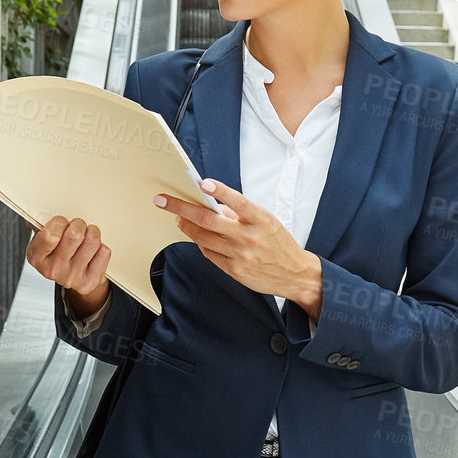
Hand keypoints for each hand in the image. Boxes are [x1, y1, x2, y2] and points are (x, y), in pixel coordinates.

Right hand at [26, 214, 110, 315]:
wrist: (70, 275)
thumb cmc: (56, 250)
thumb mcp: (42, 237)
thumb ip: (41, 223)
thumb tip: (40, 205)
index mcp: (36, 256)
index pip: (51, 234)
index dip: (60, 222)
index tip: (62, 222)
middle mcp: (52, 270)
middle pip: (75, 235)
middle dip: (78, 224)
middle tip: (77, 227)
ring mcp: (71, 278)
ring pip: (92, 241)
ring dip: (92, 233)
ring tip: (87, 237)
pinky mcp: (89, 282)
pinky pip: (104, 252)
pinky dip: (101, 247)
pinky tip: (93, 252)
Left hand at [153, 178, 322, 315]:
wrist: (294, 274)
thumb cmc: (278, 243)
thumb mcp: (266, 221)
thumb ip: (240, 213)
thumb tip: (212, 206)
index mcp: (261, 220)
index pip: (239, 202)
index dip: (220, 191)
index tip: (203, 182)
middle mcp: (250, 237)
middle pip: (208, 221)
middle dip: (181, 209)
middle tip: (163, 200)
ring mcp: (240, 256)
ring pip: (202, 238)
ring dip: (185, 225)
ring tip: (177, 217)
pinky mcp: (234, 271)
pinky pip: (208, 253)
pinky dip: (200, 242)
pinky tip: (196, 236)